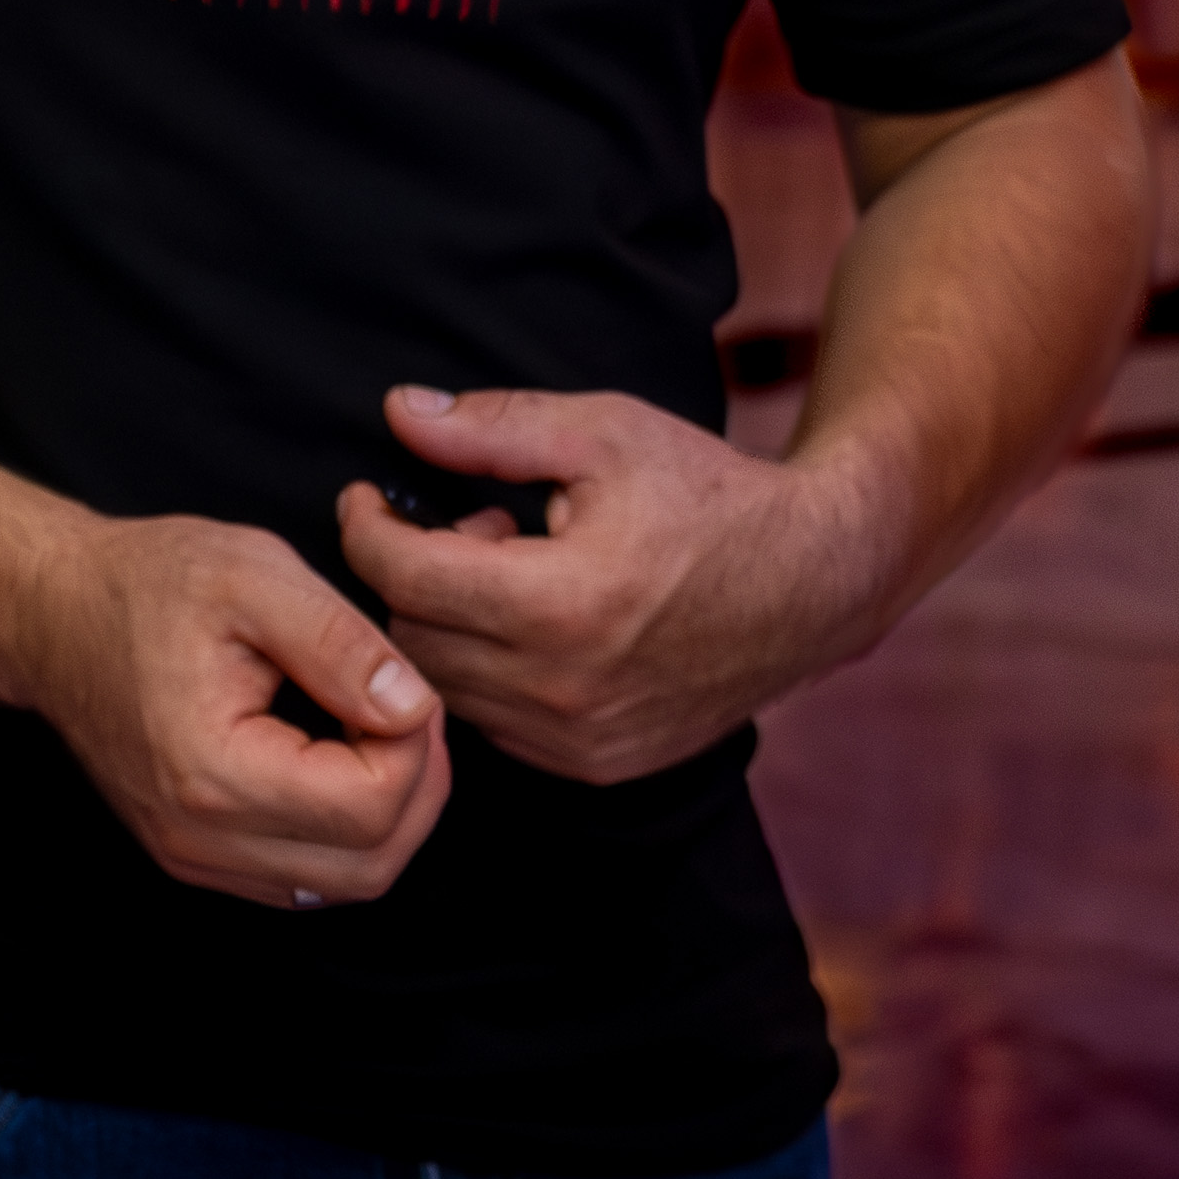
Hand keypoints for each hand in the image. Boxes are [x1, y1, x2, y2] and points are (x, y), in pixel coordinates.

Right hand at [0, 511, 452, 908]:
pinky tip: (339, 764)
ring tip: (378, 735)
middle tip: (408, 713)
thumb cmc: (143, 585)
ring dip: (387, 818)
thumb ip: (342, 642)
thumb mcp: (254, 574)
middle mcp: (199, 837)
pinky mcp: (196, 857)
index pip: (370, 807)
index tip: (404, 685)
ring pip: (343, 885)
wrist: (53, 612)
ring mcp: (193, 857)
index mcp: (213, 771)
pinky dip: (344, 835)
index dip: (416, 747)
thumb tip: (413, 707)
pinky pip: (304, 880)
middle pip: (369, 866)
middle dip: (415, 789)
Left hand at [335, 383, 886, 784]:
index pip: (406, 575)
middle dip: (415, 574)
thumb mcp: (604, 434)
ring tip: (514, 575)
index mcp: (561, 602)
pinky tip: (537, 627)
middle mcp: (564, 687)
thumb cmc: (708, 497)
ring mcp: (579, 739)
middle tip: (476, 527)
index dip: (367, 527)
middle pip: (412, 636)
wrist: (812, 584)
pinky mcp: (595, 764)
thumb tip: (401, 414)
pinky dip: (489, 674)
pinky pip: (493, 724)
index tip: (366, 499)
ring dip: (452, 627)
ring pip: (445, 688)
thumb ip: (493, 428)